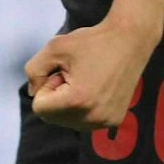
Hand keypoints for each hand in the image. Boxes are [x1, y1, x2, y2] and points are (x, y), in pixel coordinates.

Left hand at [24, 16, 159, 131]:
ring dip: (68, 103)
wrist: (130, 41)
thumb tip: (33, 93)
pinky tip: (95, 88)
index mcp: (77, 101)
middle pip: (52, 118)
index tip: (62, 71)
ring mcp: (105, 122)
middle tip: (74, 75)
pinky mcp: (114, 122)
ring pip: (68, 121)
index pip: (40, 108)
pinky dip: (82, 107)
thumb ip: (34, 71)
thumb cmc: (91, 42)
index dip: (46, 86)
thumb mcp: (54, 48)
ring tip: (85, 81)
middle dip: (56, 96)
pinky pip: (84, 121)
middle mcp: (93, 118)